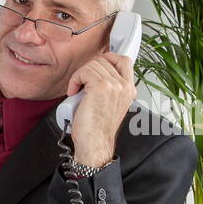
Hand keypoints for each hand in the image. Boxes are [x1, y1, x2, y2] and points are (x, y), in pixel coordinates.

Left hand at [66, 52, 136, 167]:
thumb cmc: (96, 129)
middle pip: (104, 60)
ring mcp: (115, 85)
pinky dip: (75, 80)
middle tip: (80, 85)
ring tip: (76, 91)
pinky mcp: (102, 87)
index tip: (92, 69)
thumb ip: (109, 88)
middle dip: (87, 69)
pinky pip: (84, 71)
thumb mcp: (108, 104)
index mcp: (129, 89)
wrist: (94, 144)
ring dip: (79, 76)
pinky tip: (73, 92)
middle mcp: (125, 86)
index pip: (123, 60)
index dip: (106, 59)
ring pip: (93, 64)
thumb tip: (96, 73)